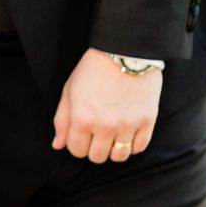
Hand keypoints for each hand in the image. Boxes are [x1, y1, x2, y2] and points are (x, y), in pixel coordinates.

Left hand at [52, 49, 160, 164]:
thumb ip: (62, 120)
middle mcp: (105, 125)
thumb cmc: (93, 69)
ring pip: (119, 156)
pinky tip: (127, 132)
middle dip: (94, 147)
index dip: (77, 143)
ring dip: (114, 149)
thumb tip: (58, 145)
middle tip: (97, 132)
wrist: (125, 50)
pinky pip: (139, 147)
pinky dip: (132, 144)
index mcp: (83, 118)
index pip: (76, 150)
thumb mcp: (70, 90)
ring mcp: (128, 124)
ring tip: (113, 135)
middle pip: (97, 157)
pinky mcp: (147, 120)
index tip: (82, 133)